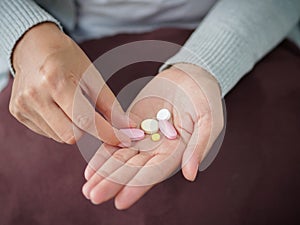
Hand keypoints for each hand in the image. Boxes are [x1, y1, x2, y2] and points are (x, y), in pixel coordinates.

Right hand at [10, 22, 131, 145]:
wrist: (34, 47)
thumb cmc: (67, 58)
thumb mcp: (92, 76)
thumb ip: (110, 105)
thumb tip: (127, 126)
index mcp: (57, 81)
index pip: (86, 120)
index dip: (109, 133)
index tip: (126, 139)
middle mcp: (36, 95)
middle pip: (71, 135)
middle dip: (88, 130)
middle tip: (91, 115)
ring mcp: (24, 106)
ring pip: (60, 136)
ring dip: (73, 128)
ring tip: (70, 105)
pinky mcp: (17, 113)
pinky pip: (48, 132)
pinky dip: (59, 126)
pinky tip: (57, 107)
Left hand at [82, 63, 223, 208]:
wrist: (189, 76)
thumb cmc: (204, 96)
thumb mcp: (209, 119)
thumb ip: (198, 146)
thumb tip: (190, 175)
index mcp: (177, 151)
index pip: (155, 172)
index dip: (138, 186)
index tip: (120, 201)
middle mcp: (158, 149)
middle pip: (134, 169)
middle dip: (113, 182)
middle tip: (93, 196)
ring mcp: (144, 138)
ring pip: (122, 158)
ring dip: (104, 173)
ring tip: (87, 187)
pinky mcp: (132, 125)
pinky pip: (116, 140)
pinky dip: (103, 153)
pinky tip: (90, 167)